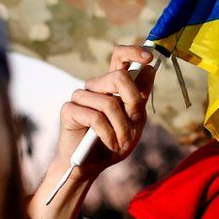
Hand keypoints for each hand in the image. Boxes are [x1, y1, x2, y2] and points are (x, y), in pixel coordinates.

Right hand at [55, 45, 156, 181]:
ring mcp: (80, 96)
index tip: (150, 57)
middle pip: (119, 77)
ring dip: (122, 128)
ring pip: (109, 102)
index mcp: (112, 85)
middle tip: (135, 122)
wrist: (91, 166)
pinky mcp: (69, 110)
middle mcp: (96, 86)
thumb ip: (140, 98)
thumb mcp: (135, 122)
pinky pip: (96, 118)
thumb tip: (149, 69)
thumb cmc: (113, 143)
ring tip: (122, 143)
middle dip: (133, 102)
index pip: (120, 56)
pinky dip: (108, 135)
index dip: (134, 52)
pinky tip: (110, 144)